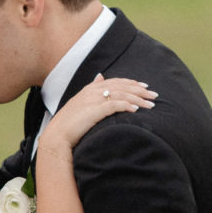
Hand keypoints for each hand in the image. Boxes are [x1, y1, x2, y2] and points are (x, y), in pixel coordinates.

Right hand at [43, 74, 157, 153]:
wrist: (57, 137)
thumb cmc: (68, 124)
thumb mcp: (80, 103)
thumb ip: (91, 90)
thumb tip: (100, 76)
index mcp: (89, 89)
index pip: (115, 81)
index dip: (131, 83)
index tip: (145, 87)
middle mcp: (92, 91)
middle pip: (122, 86)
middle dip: (140, 90)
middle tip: (154, 95)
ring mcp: (93, 100)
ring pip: (121, 94)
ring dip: (138, 99)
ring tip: (151, 105)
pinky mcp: (94, 111)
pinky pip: (114, 105)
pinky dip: (127, 105)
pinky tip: (137, 109)